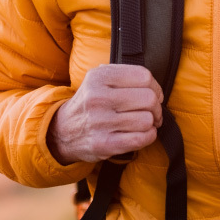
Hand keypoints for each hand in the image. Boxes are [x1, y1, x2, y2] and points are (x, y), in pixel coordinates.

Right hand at [48, 64, 162, 164]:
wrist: (63, 131)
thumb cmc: (90, 103)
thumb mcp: (98, 78)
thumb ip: (124, 75)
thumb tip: (155, 87)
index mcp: (99, 77)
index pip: (144, 76)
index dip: (156, 87)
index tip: (155, 95)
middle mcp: (98, 97)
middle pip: (149, 99)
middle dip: (157, 107)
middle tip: (153, 112)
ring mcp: (100, 122)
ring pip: (147, 120)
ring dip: (152, 123)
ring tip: (145, 123)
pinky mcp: (104, 144)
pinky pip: (141, 138)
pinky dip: (148, 136)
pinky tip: (142, 134)